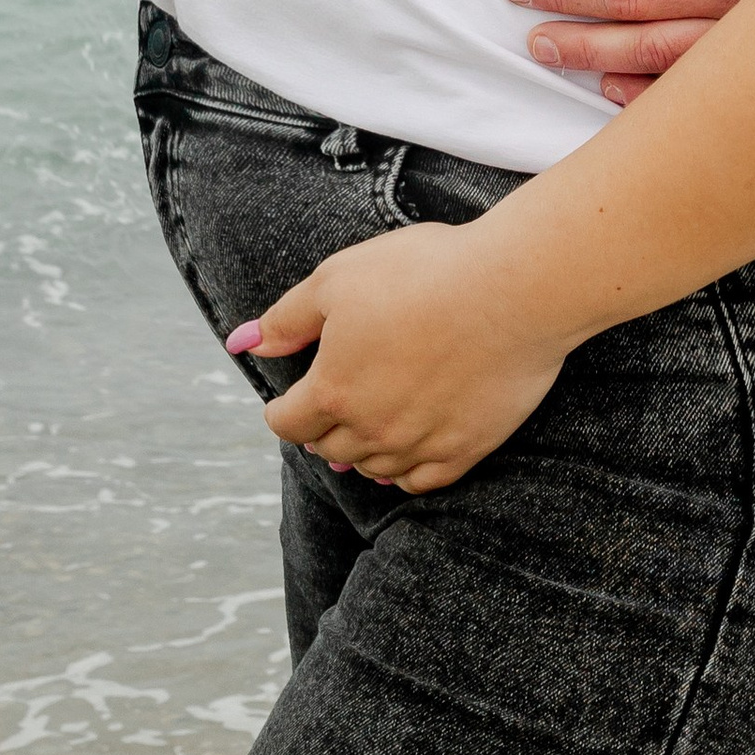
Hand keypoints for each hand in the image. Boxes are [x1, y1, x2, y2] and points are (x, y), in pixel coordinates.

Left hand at [239, 222, 568, 493]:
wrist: (513, 290)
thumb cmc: (425, 273)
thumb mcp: (338, 278)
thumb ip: (286, 317)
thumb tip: (242, 343)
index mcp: (331, 390)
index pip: (286, 422)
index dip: (283, 407)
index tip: (291, 398)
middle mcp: (370, 429)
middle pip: (328, 447)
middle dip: (322, 427)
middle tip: (332, 406)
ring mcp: (418, 445)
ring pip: (372, 467)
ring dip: (361, 450)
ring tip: (368, 426)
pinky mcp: (464, 450)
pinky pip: (420, 481)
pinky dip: (405, 471)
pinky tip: (407, 452)